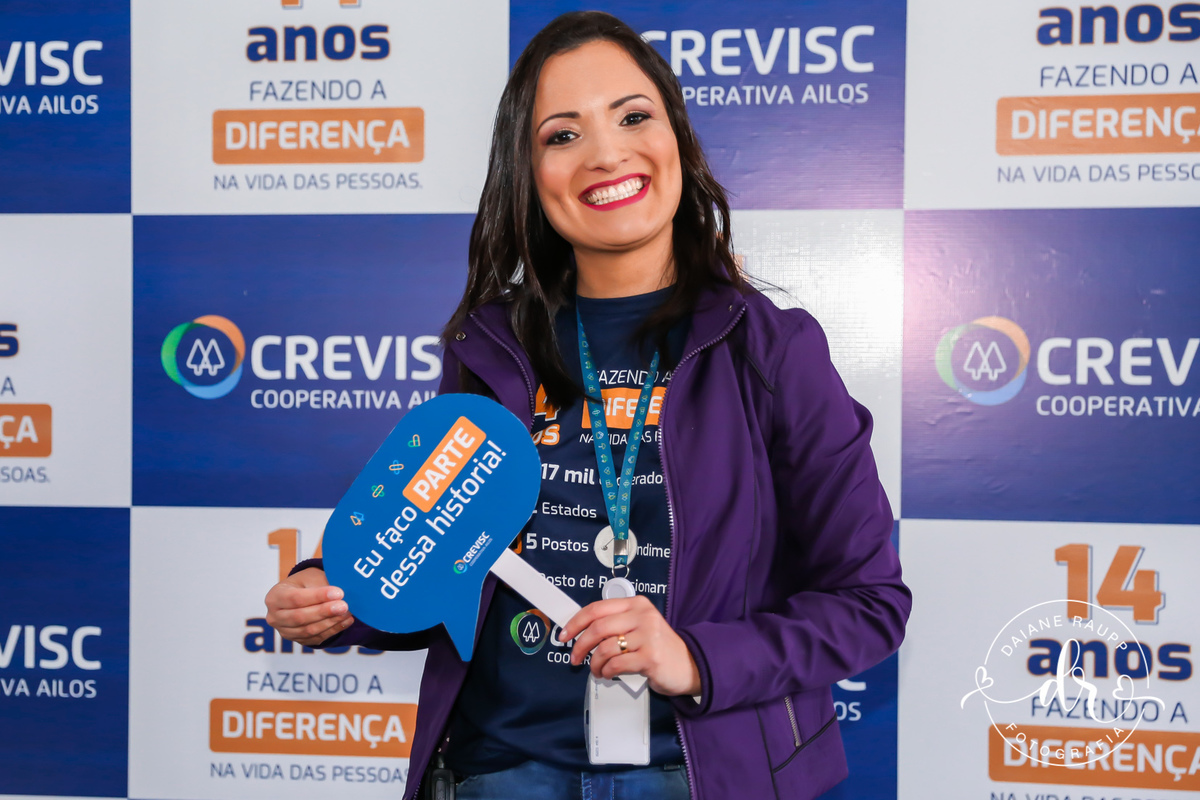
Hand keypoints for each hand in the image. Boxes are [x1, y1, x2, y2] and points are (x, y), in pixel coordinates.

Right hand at [264, 567, 354, 645]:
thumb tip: (340, 594)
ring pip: (309, 630)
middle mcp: (275, 617)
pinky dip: (333, 630)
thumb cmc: (305, 582)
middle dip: (325, 612)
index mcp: (274, 597)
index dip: (318, 596)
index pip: (296, 598)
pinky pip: (317, 638)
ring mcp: (285, 631)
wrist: (302, 593)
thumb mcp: (310, 577)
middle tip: (344, 605)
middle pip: (300, 617)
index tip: (338, 592)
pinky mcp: (298, 640)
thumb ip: (322, 585)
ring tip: (347, 612)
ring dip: (331, 622)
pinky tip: (347, 621)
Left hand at [559, 595, 700, 696]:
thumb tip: (581, 631)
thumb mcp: (639, 626)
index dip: (576, 622)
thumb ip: (615, 624)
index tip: (565, 635)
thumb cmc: (659, 647)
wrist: (690, 665)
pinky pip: (616, 664)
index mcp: (636, 604)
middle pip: (598, 627)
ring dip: (594, 663)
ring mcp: (648, 636)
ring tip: (596, 669)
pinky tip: (608, 673)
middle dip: (580, 645)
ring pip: (605, 648)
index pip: (597, 608)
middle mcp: (643, 616)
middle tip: (575, 657)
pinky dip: (606, 671)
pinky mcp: (650, 658)